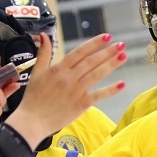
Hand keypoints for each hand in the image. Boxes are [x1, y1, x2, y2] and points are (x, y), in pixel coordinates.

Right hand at [5, 33, 126, 149]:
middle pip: (91, 62)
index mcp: (58, 69)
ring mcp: (76, 91)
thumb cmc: (33, 98)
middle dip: (107, 52)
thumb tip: (45, 35)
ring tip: (123, 56)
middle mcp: (69, 78)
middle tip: (121, 44)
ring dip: (111, 65)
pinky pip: (98, 95)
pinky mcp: (81, 104)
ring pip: (97, 75)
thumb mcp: (36, 72)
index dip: (94, 43)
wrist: (32, 121)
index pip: (80, 52)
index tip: (107, 36)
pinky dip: (110, 90)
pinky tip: (122, 84)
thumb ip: (43, 53)